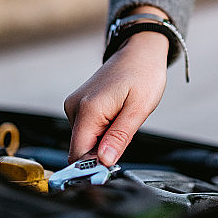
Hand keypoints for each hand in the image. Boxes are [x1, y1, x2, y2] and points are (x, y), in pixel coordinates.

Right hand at [64, 31, 167, 165]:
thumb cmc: (143, 74)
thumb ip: (119, 137)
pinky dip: (101, 130)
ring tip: (121, 119)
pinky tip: (115, 115)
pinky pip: (86, 130)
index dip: (95, 166)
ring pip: (83, 141)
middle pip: (80, 149)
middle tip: (125, 133)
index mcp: (88, 110)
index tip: (114, 163)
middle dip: (101, 152)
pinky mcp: (78, 104)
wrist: (140, 51)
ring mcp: (74, 105)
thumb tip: (104, 162)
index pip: (78, 155)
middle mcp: (74, 107)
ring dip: (102, 140)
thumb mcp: (138, 109)